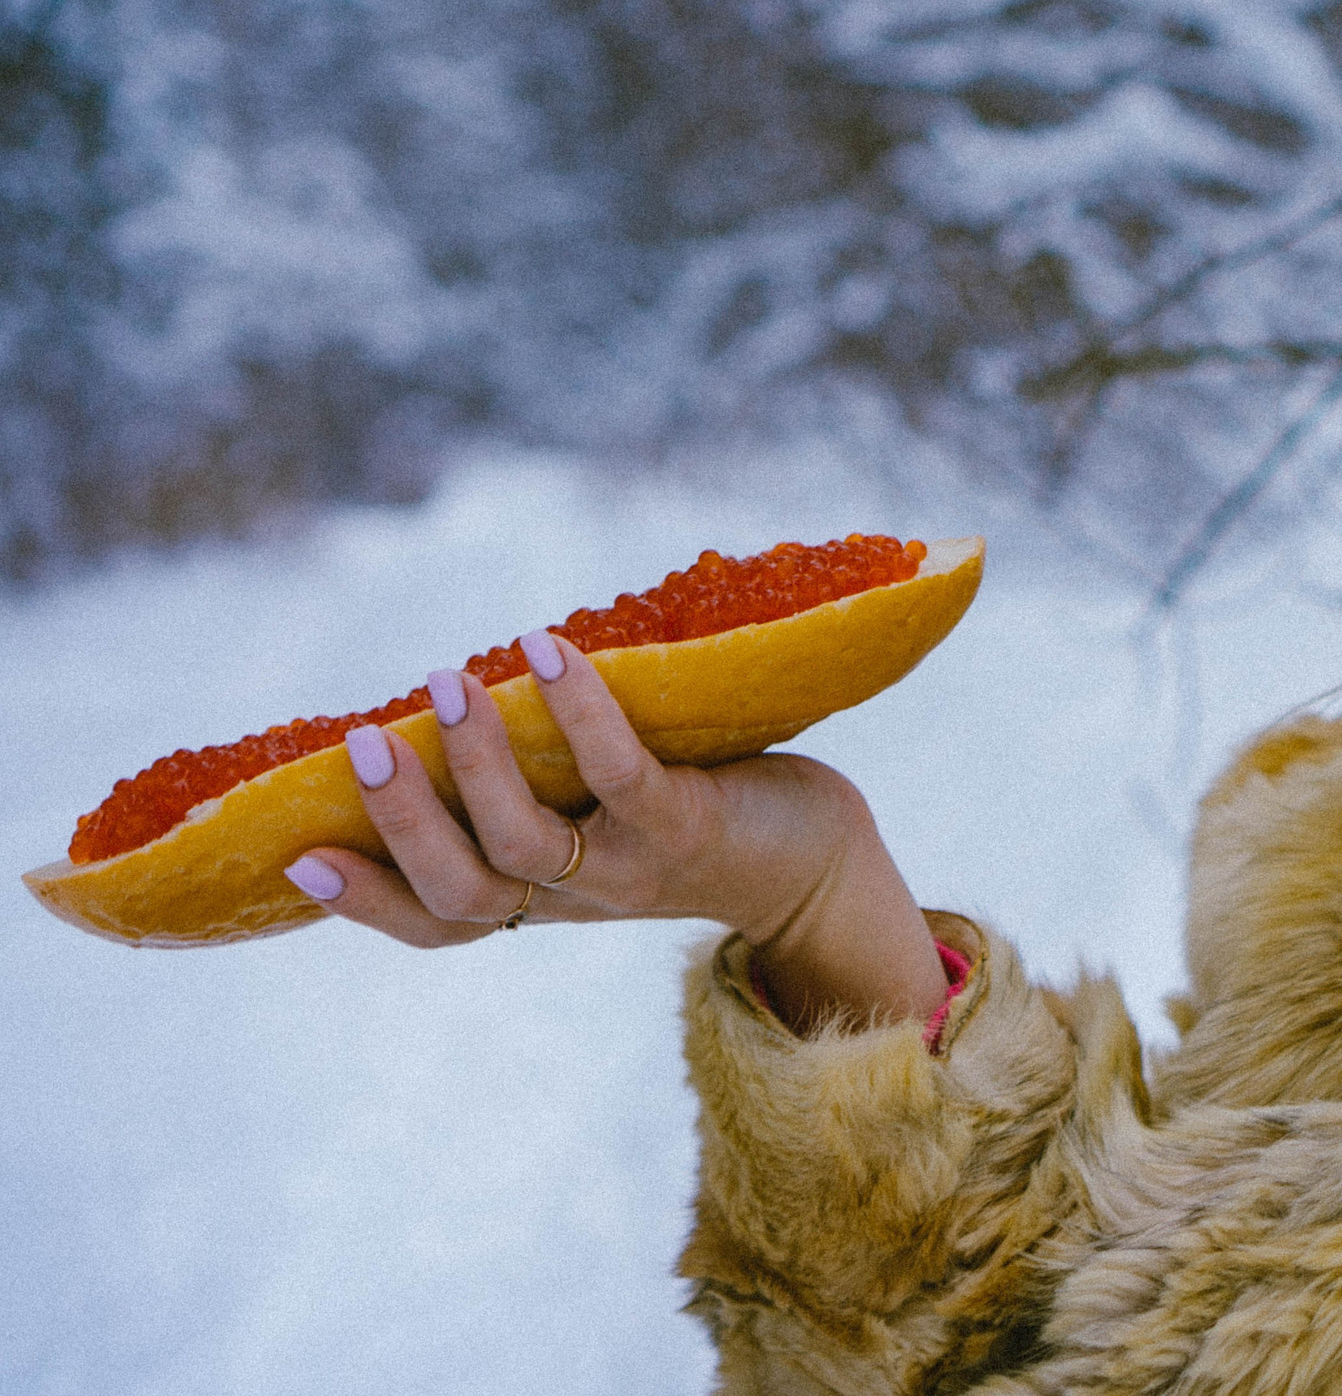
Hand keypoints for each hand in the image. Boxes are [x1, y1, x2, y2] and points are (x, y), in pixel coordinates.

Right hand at [287, 630, 949, 1032]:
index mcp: (539, 897)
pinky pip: (619, 774)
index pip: (438, 923)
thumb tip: (443, 703)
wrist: (811, 856)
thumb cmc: (685, 813)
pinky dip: (577, 711)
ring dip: (478, 762)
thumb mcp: (593, 812)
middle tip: (363, 743)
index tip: (294, 859)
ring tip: (448, 683)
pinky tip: (543, 652)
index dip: (364, 903)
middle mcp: (574, 897)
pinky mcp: (687, 826)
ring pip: (525, 843)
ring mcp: (630, 869)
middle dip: (402, 822)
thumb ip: (527, 782)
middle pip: (463, 892)